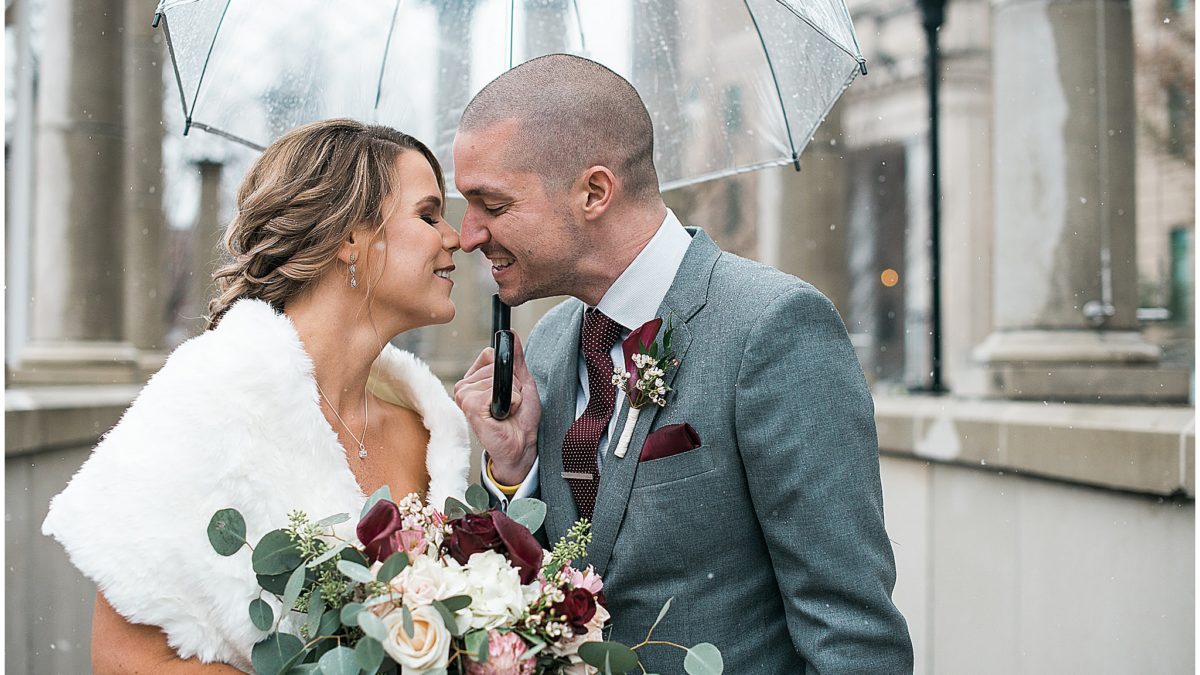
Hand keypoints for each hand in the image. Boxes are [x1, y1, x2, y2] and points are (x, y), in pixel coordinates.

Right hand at [454, 333, 540, 484]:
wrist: (522, 444)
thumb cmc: (520, 418)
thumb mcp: (522, 382)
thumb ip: (516, 359)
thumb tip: (512, 335)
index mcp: (473, 379)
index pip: (489, 355)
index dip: (507, 370)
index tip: (509, 389)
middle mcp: (464, 386)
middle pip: (495, 365)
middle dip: (512, 384)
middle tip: (510, 404)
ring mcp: (464, 396)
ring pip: (496, 378)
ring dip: (512, 395)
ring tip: (507, 411)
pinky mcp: (470, 406)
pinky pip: (495, 391)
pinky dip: (510, 403)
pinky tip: (503, 416)